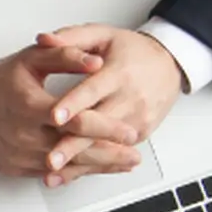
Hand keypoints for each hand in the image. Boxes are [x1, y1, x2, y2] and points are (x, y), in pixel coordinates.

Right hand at [0, 45, 141, 181]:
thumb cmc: (1, 79)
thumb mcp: (33, 58)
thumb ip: (67, 55)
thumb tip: (97, 61)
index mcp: (30, 105)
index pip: (75, 121)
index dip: (105, 128)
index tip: (129, 132)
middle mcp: (23, 134)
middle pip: (74, 150)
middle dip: (109, 155)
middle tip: (134, 156)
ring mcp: (18, 154)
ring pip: (64, 167)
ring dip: (96, 167)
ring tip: (122, 164)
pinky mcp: (14, 167)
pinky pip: (49, 174)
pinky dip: (74, 172)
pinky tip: (94, 169)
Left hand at [38, 26, 183, 184]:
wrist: (169, 64)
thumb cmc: (131, 51)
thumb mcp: (102, 36)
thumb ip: (71, 38)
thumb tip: (42, 40)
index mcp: (118, 72)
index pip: (93, 90)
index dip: (73, 104)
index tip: (54, 117)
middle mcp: (129, 98)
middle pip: (98, 126)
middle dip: (73, 145)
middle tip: (49, 159)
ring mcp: (136, 120)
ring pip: (104, 145)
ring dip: (78, 163)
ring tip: (52, 175)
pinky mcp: (139, 134)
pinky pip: (112, 153)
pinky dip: (89, 166)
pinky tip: (67, 176)